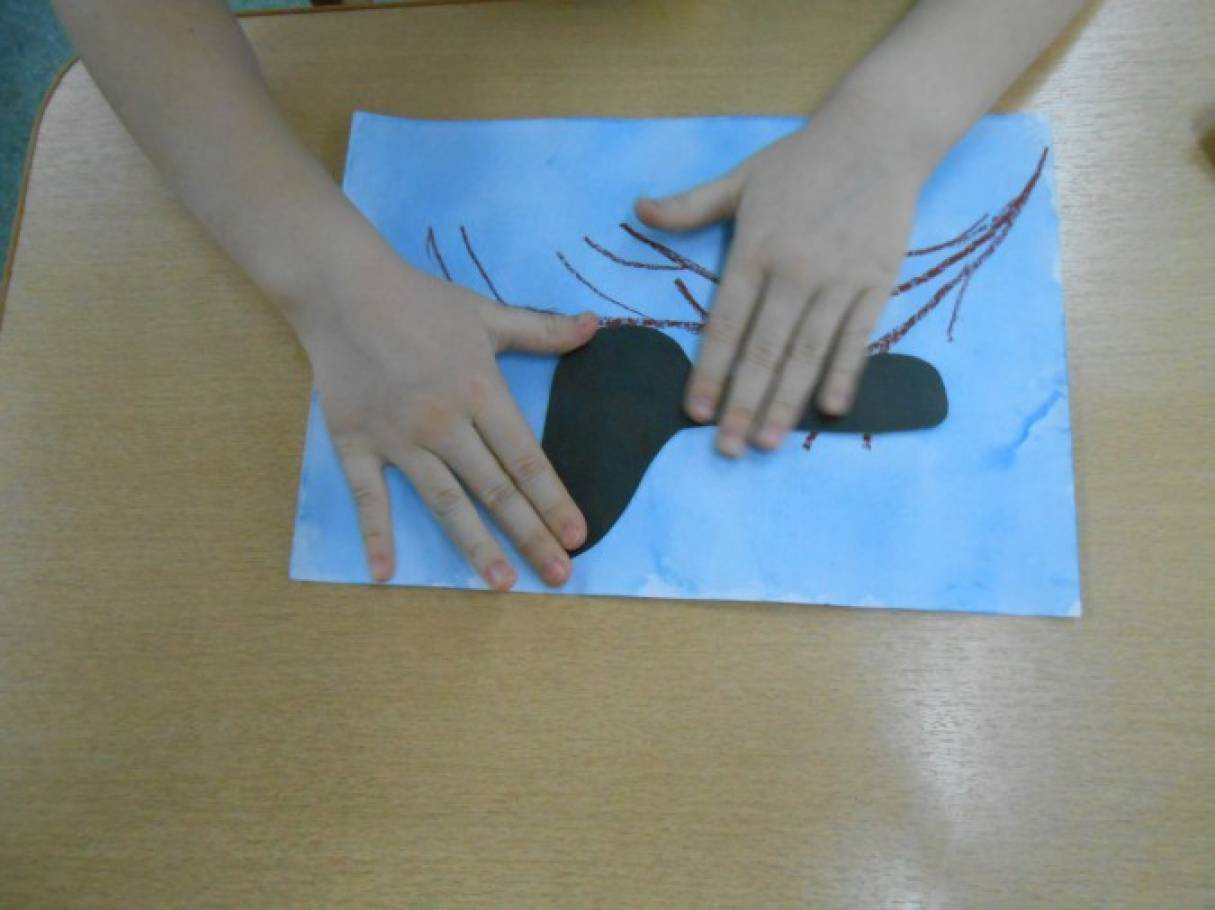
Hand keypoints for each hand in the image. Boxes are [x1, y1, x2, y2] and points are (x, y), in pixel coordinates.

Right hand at [295, 258, 597, 588]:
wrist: (342, 288)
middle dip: (531, 535)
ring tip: (501, 583)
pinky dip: (376, 535)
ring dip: (475, 545)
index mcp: (481, 392)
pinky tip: (385, 573)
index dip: (554, 499)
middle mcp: (444, 423)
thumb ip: (542, 329)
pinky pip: (368, 496)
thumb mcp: (486, 313)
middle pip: (496, 489)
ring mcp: (399, 438)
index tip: (577, 536)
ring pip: (445, 502)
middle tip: (559, 576)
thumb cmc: (419, 301)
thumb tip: (596, 325)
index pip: (526, 459)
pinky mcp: (356, 443)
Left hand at [636, 104, 929, 454]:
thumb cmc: (802, 160)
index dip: (709, 371)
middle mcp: (794, 270)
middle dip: (742, 403)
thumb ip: (691, 206)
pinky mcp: (877, 281)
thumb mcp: (740, 178)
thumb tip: (638, 210)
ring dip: (786, 400)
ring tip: (768, 441)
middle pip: (763, 350)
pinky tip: (829, 409)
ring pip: (807, 352)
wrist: (879, 135)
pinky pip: (858, 336)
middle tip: (728, 449)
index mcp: (754, 249)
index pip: (725, 324)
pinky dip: (845, 373)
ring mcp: (838, 279)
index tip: (696, 413)